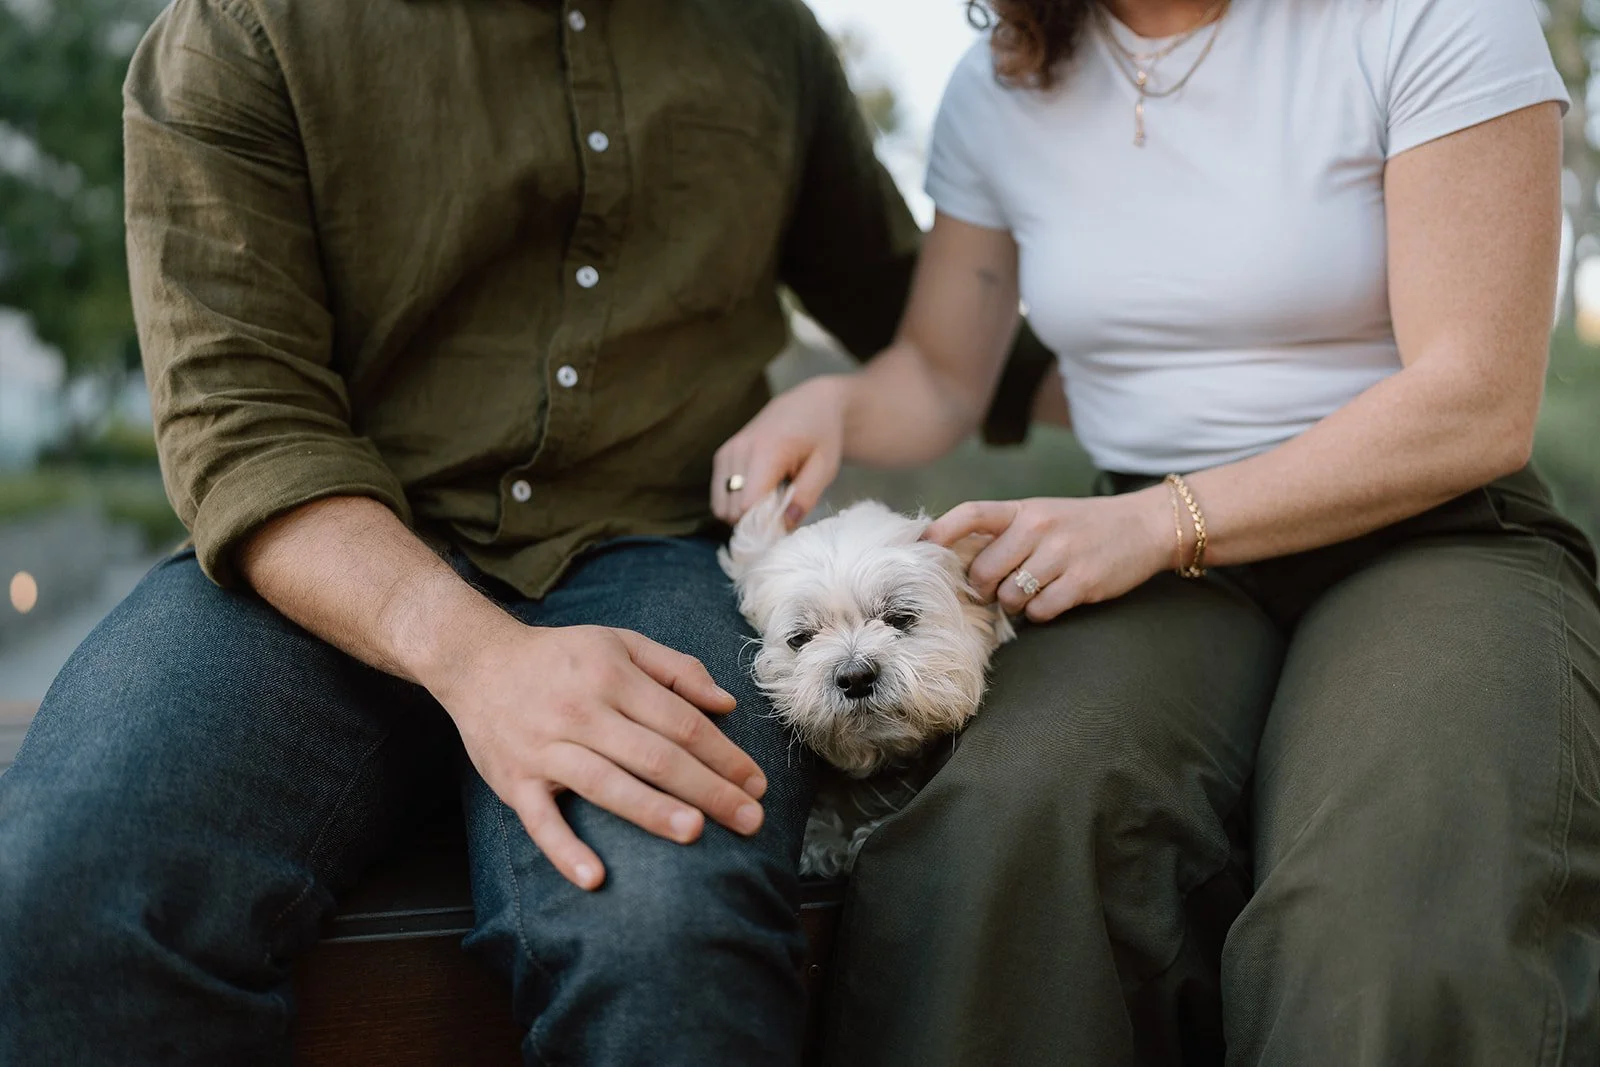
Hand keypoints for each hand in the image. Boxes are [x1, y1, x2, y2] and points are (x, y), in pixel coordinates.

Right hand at [428, 618, 768, 890]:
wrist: (476, 662)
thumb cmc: (561, 656)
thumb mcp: (620, 642)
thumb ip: (676, 669)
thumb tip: (726, 703)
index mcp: (613, 677)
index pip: (680, 721)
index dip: (723, 753)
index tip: (756, 783)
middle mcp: (582, 712)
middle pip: (655, 756)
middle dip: (707, 789)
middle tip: (750, 819)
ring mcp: (546, 749)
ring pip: (606, 784)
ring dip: (651, 811)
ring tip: (696, 832)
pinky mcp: (514, 781)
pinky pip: (540, 821)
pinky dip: (564, 850)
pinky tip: (595, 877)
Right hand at [712, 374, 850, 526]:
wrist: (809, 405)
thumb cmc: (821, 436)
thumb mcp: (825, 468)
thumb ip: (805, 498)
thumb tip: (782, 527)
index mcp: (767, 451)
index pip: (748, 504)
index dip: (763, 525)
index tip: (783, 525)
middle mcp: (739, 450)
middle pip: (731, 510)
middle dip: (753, 521)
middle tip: (779, 512)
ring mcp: (726, 452)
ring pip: (721, 507)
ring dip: (743, 513)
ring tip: (770, 500)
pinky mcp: (721, 456)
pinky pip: (718, 496)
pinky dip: (735, 502)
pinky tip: (758, 492)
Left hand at [924, 487, 1173, 622]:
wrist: (1145, 526)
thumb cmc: (1084, 525)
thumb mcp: (1043, 514)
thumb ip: (1006, 531)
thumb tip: (959, 561)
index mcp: (1025, 509)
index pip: (972, 513)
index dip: (941, 530)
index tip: (922, 546)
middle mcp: (1040, 528)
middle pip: (983, 571)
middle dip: (983, 588)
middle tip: (995, 590)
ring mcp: (1061, 555)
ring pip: (1009, 596)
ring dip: (1014, 603)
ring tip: (1031, 592)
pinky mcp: (1082, 582)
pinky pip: (1040, 611)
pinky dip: (1041, 613)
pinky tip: (1053, 600)